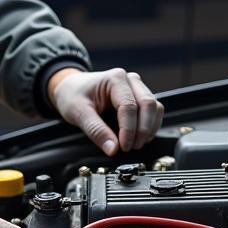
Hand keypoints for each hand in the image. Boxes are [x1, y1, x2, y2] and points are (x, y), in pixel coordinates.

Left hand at [48, 67, 163, 156]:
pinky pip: (154, 112)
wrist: (71, 88)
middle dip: (143, 130)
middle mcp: (131, 80)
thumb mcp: (78, 112)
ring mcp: (137, 88)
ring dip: (149, 129)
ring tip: (134, 144)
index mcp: (115, 78)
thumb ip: (96, 131)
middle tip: (131, 147)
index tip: (123, 147)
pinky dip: (150, 127)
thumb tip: (113, 149)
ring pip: (155, 108)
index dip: (129, 129)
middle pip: (148, 105)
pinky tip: (138, 138)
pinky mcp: (140, 98)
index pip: (129, 106)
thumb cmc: (73, 94)